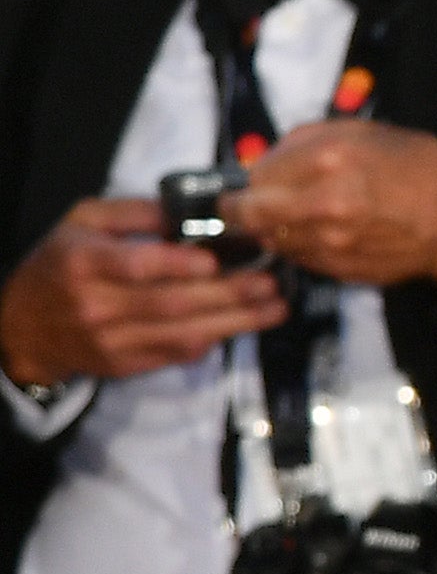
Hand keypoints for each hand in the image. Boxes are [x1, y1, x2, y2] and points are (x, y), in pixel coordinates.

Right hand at [1, 197, 285, 385]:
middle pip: (171, 303)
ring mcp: (110, 340)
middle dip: (229, 294)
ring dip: (236, 321)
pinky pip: (176, 354)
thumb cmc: (61, 265)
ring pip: (182, 333)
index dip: (178, 265)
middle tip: (270, 282)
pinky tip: (243, 324)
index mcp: (84, 262)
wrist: (23, 328)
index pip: (136, 266)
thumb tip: (190, 209)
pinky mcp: (124, 364)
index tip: (217, 261)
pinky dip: (213, 339)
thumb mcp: (83, 223)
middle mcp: (96, 304)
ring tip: (275, 306)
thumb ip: (134, 213)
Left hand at [217, 120, 436, 288]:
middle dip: (240, 210)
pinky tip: (322, 234)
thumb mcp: (361, 133)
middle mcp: (322, 202)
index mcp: (326, 158)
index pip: (254, 175)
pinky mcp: (339, 268)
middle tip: (241, 208)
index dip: (247, 179)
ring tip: (295, 219)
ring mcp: (329, 241)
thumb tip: (265, 162)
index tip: (247, 183)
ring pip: (270, 240)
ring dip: (273, 230)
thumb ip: (304, 144)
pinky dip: (300, 246)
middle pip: (248, 215)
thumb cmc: (417, 169)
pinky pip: (299, 258)